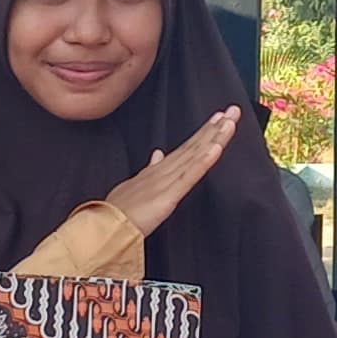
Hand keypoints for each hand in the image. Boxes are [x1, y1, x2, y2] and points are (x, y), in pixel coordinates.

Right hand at [107, 107, 241, 234]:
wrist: (103, 227)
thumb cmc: (118, 211)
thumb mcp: (135, 185)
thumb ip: (149, 169)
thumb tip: (157, 153)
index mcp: (159, 171)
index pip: (187, 148)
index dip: (204, 133)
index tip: (219, 118)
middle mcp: (164, 171)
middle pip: (194, 146)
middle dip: (214, 128)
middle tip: (233, 110)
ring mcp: (167, 181)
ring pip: (195, 156)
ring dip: (214, 138)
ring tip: (229, 121)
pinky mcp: (168, 195)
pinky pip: (189, 176)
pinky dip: (203, 161)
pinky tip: (216, 147)